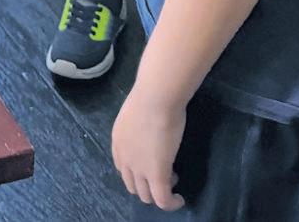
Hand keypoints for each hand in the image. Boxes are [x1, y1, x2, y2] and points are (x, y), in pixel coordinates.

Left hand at [112, 86, 185, 211]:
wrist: (156, 96)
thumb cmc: (151, 94)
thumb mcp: (138, 109)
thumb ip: (140, 121)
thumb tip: (151, 117)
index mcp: (118, 140)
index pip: (122, 166)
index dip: (135, 170)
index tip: (149, 164)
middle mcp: (124, 157)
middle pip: (132, 184)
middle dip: (146, 184)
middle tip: (163, 173)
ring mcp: (139, 168)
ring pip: (145, 195)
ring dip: (157, 193)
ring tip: (172, 181)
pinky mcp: (156, 175)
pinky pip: (162, 200)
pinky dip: (171, 203)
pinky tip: (179, 199)